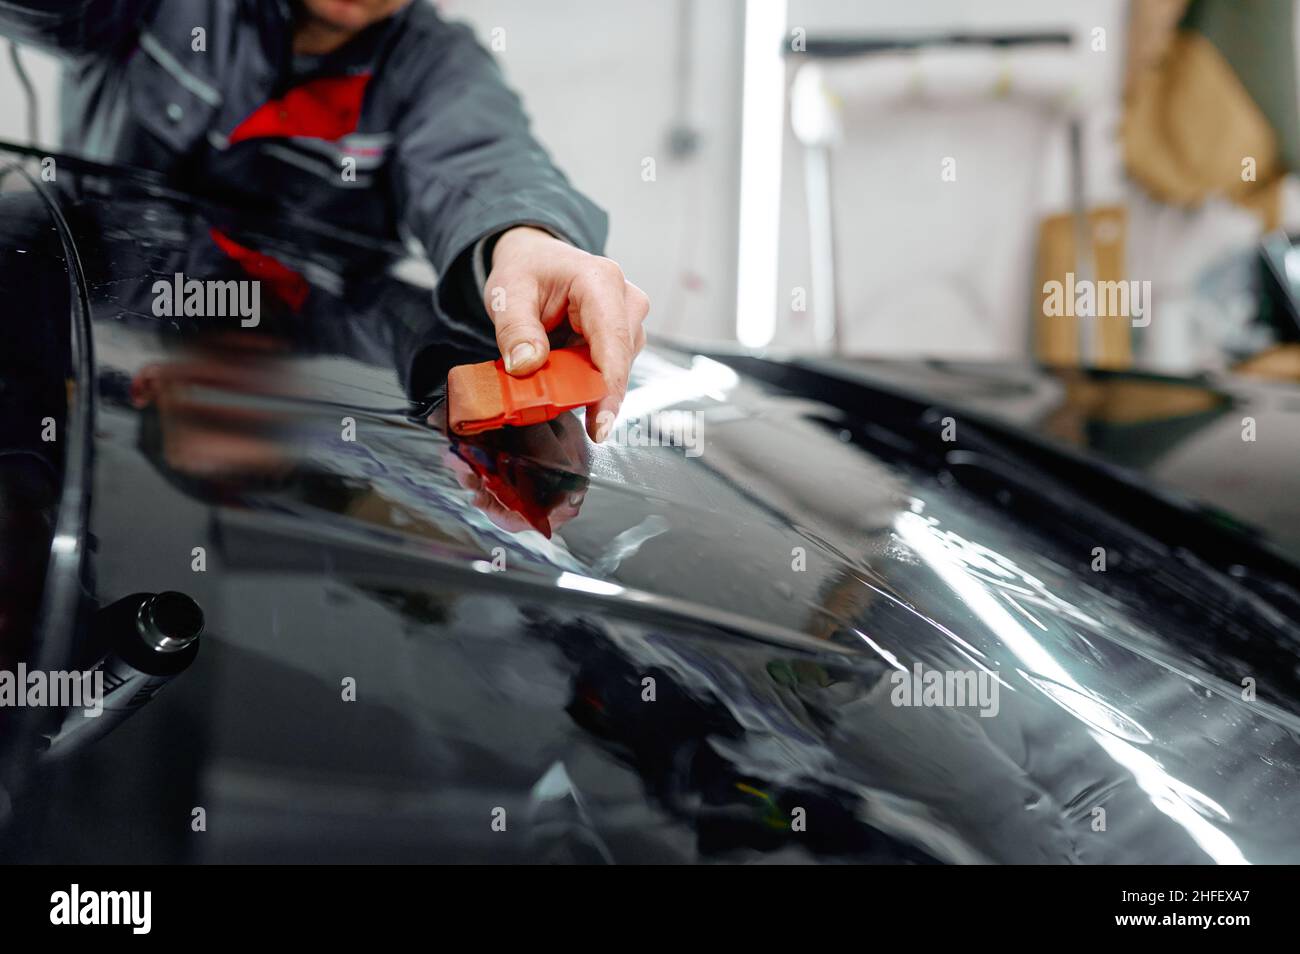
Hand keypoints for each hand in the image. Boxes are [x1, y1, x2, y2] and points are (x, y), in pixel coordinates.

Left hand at [483, 226, 648, 441]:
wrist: (534, 258)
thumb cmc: (525, 269)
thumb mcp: (507, 293)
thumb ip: (515, 329)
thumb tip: (526, 365)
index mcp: (600, 281)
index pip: (614, 342)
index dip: (609, 389)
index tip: (600, 426)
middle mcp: (625, 298)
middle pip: (619, 360)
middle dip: (590, 390)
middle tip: (553, 405)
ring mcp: (628, 318)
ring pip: (616, 368)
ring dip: (585, 383)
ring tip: (551, 380)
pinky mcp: (623, 336)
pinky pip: (609, 368)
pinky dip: (585, 379)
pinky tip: (563, 376)